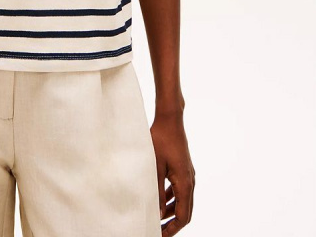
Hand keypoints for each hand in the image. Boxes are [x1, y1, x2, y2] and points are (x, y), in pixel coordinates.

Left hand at [150, 113, 194, 234]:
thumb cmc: (161, 140)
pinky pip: (180, 190)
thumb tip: (156, 213)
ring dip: (171, 211)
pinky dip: (171, 198)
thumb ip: (155, 191)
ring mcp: (188, 175)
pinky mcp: (183, 169)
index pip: (183, 216)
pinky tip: (160, 200)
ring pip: (182, 201)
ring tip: (157, 218)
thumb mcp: (155, 167)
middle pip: (185, 211)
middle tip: (159, 231)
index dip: (173, 229)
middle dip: (173, 224)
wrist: (170, 120)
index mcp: (185, 184)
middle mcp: (190, 181)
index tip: (161, 236)